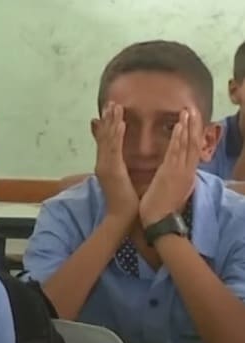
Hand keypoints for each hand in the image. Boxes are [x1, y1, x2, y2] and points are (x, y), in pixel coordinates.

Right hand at [93, 103, 138, 220]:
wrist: (122, 216)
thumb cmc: (126, 201)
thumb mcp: (122, 181)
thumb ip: (121, 168)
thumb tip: (122, 160)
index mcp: (106, 165)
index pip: (105, 141)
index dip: (107, 125)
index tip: (111, 110)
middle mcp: (102, 163)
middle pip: (104, 137)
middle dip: (108, 119)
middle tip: (111, 102)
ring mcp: (106, 166)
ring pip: (108, 139)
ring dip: (112, 122)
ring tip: (115, 107)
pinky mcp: (112, 170)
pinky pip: (114, 149)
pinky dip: (117, 135)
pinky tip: (121, 123)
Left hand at [139, 109, 199, 226]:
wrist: (159, 223)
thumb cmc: (161, 209)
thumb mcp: (171, 190)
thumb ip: (174, 178)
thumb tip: (174, 171)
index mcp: (186, 175)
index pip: (192, 151)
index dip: (194, 135)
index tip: (193, 122)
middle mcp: (187, 171)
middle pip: (194, 144)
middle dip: (194, 126)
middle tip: (193, 110)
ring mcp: (180, 172)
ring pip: (187, 145)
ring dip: (188, 127)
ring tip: (188, 111)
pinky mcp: (171, 173)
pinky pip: (176, 152)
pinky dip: (178, 138)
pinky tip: (179, 125)